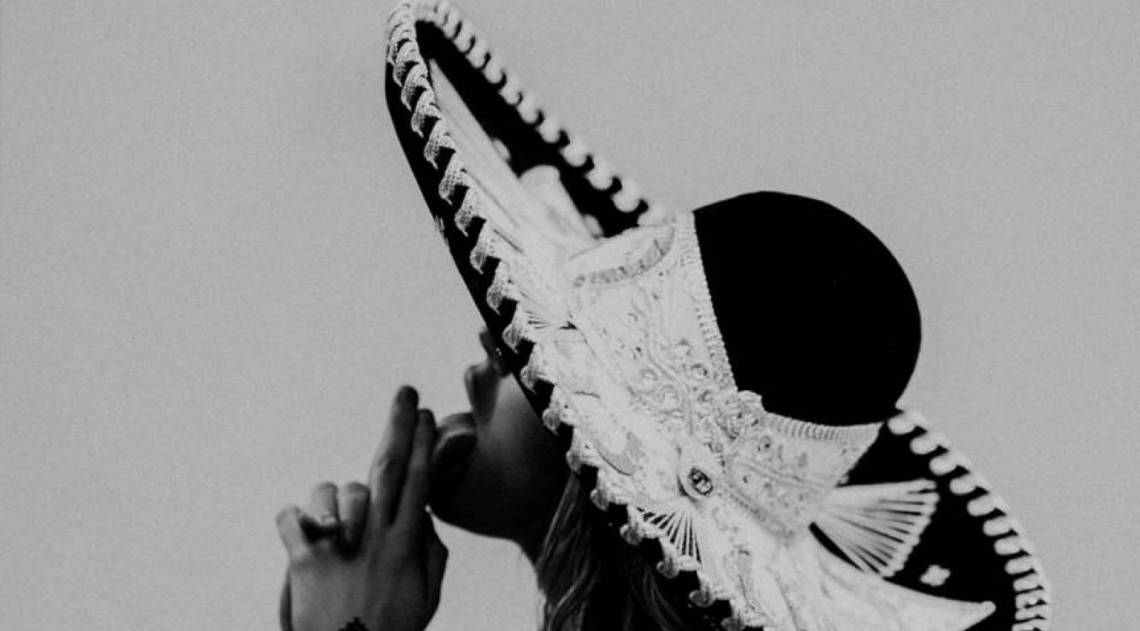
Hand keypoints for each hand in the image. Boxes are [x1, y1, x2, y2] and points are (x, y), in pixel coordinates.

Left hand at [276, 386, 447, 630]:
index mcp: (405, 545)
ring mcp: (339, 546)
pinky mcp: (304, 560)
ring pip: (335, 490)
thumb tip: (426, 522)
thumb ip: (432, 556)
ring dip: (331, 497)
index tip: (424, 415)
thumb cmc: (388, 630)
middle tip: (405, 393)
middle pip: (389, 469)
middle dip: (398, 426)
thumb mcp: (427, 598)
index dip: (421, 444)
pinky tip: (302, 531)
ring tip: (331, 517)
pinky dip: (293, 518)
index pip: (418, 482)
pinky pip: (290, 519)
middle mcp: (375, 538)